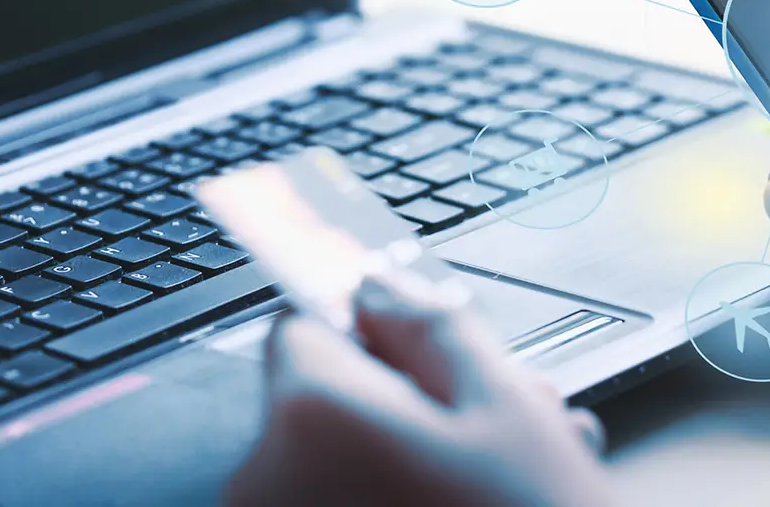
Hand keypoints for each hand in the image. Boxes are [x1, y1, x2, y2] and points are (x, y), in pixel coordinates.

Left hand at [227, 272, 615, 506]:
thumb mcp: (506, 406)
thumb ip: (430, 324)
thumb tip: (380, 284)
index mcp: (309, 414)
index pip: (303, 324)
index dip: (373, 337)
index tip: (420, 360)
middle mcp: (263, 482)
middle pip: (320, 399)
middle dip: (401, 403)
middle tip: (489, 429)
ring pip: (333, 463)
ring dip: (405, 460)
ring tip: (495, 483)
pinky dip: (382, 503)